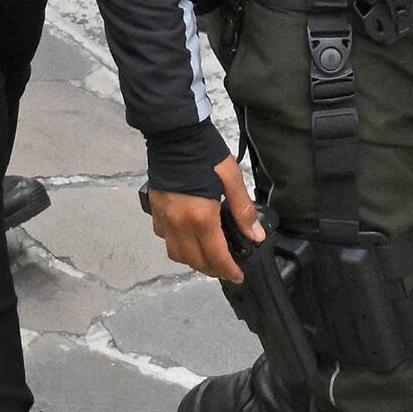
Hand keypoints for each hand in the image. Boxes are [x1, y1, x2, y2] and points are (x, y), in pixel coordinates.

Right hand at [146, 158, 260, 284]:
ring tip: (209, 256)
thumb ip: (243, 210)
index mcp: (200, 217)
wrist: (174, 135)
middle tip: (227, 268)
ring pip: (176, 254)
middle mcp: (179, 224)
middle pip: (194, 261)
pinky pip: (165, 238)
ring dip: (193, 261)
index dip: (228, 270)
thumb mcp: (231, 178)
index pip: (215, 256)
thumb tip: (256, 235)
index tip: (238, 276)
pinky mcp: (155, 211)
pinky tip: (188, 236)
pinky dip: (178, 244)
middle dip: (212, 269)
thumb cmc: (206, 154)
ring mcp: (164, 219)